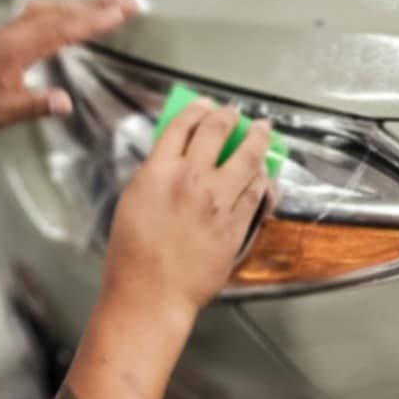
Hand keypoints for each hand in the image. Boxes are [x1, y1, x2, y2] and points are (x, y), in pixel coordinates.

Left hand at [0, 0, 136, 131]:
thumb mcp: (2, 112)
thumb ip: (35, 106)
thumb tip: (66, 103)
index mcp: (20, 48)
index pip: (64, 30)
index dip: (94, 21)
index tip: (120, 13)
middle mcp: (20, 32)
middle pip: (63, 12)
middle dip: (97, 6)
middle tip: (128, 2)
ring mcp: (15, 28)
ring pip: (54, 8)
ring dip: (83, 3)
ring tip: (110, 0)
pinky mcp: (11, 31)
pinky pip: (45, 10)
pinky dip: (66, 6)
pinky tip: (73, 9)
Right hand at [104, 101, 272, 326]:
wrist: (151, 293)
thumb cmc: (133, 254)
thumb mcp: (133, 201)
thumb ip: (156, 174)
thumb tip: (175, 157)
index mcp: (158, 171)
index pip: (182, 127)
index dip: (197, 110)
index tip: (205, 104)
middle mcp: (190, 179)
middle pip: (216, 133)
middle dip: (229, 116)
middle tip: (235, 112)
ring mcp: (217, 201)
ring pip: (246, 158)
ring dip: (257, 140)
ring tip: (262, 131)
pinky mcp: (236, 224)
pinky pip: (256, 192)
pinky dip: (262, 178)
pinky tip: (265, 172)